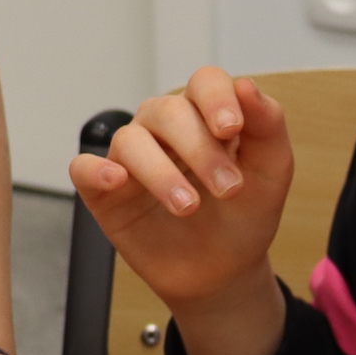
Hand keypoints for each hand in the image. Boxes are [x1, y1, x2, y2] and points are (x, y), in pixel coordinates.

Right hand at [70, 69, 293, 311]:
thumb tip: (246, 86)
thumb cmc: (244, 215)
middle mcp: (164, 128)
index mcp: (205, 114)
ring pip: (130, 140)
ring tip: (189, 206)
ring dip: (161, 172)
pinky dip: (95, 170)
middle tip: (228, 189)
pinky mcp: (106, 192)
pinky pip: (83, 168)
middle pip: (168, 111)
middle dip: (200, 149)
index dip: (216, 99)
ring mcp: (132, 158)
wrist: (225, 271)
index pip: (204, 82)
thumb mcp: (271, 171)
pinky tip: (116, 180)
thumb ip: (267, 126)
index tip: (231, 129)